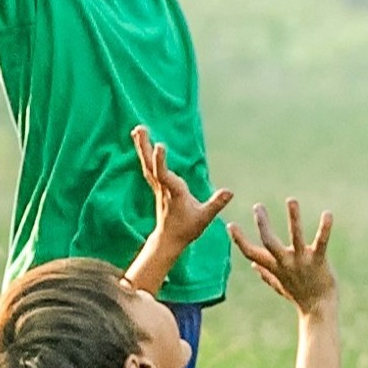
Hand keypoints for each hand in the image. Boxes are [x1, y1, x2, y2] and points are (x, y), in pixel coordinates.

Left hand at [129, 123, 232, 258]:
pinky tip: (143, 144)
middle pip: (151, 165)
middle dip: (145, 148)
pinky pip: (149, 167)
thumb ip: (216, 203)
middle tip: (139, 129)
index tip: (159, 145)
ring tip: (137, 129)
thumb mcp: (204, 218)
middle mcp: (163, 188)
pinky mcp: (158, 187)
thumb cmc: (187, 229)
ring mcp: (158, 187)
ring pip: (148, 164)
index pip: (164, 175)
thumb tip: (230, 191)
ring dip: (142, 147)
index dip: (161, 161)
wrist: (169, 239)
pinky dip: (145, 154)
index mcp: (174, 193)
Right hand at [230, 199, 337, 314]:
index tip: (230, 224)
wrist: (318, 310)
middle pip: (268, 240)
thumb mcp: (279, 285)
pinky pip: (321, 242)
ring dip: (293, 217)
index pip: (250, 252)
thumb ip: (265, 273)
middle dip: (262, 223)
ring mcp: (301, 261)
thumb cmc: (299, 296)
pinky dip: (325, 228)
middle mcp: (285, 262)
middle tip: (257, 206)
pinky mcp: (318, 260)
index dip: (239, 239)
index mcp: (274, 267)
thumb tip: (253, 265)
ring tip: (291, 200)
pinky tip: (327, 214)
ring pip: (295, 236)